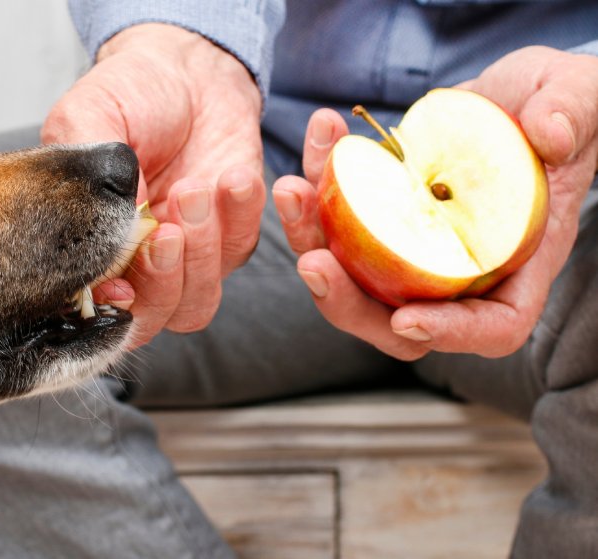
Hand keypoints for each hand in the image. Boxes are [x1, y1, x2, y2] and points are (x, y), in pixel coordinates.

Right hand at [43, 24, 265, 346]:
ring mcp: (186, 259)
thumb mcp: (85, 119)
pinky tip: (233, 177)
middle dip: (162, 280)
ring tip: (196, 188)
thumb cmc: (127, 94)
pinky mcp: (232, 237)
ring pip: (197, 302)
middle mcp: (135, 265)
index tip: (120, 287)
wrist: (186, 69)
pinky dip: (240, 218)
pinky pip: (240, 251)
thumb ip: (86, 177)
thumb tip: (109, 234)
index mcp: (88, 248)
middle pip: (150, 319)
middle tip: (168, 230)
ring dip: (201, 252)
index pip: (94, 308)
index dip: (108, 311)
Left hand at [272, 46, 597, 359]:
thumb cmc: (561, 105)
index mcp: (517, 261)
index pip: (491, 326)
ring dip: (310, 236)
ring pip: (350, 272)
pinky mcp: (378, 214)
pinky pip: (336, 217)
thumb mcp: (579, 98)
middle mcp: (456, 267)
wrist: (516, 92)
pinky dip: (318, 183)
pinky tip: (321, 136)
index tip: (407, 320)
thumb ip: (571, 114)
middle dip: (346, 300)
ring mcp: (411, 245)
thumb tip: (551, 134)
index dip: (450, 333)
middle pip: (396, 319)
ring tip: (293, 190)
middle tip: (313, 261)